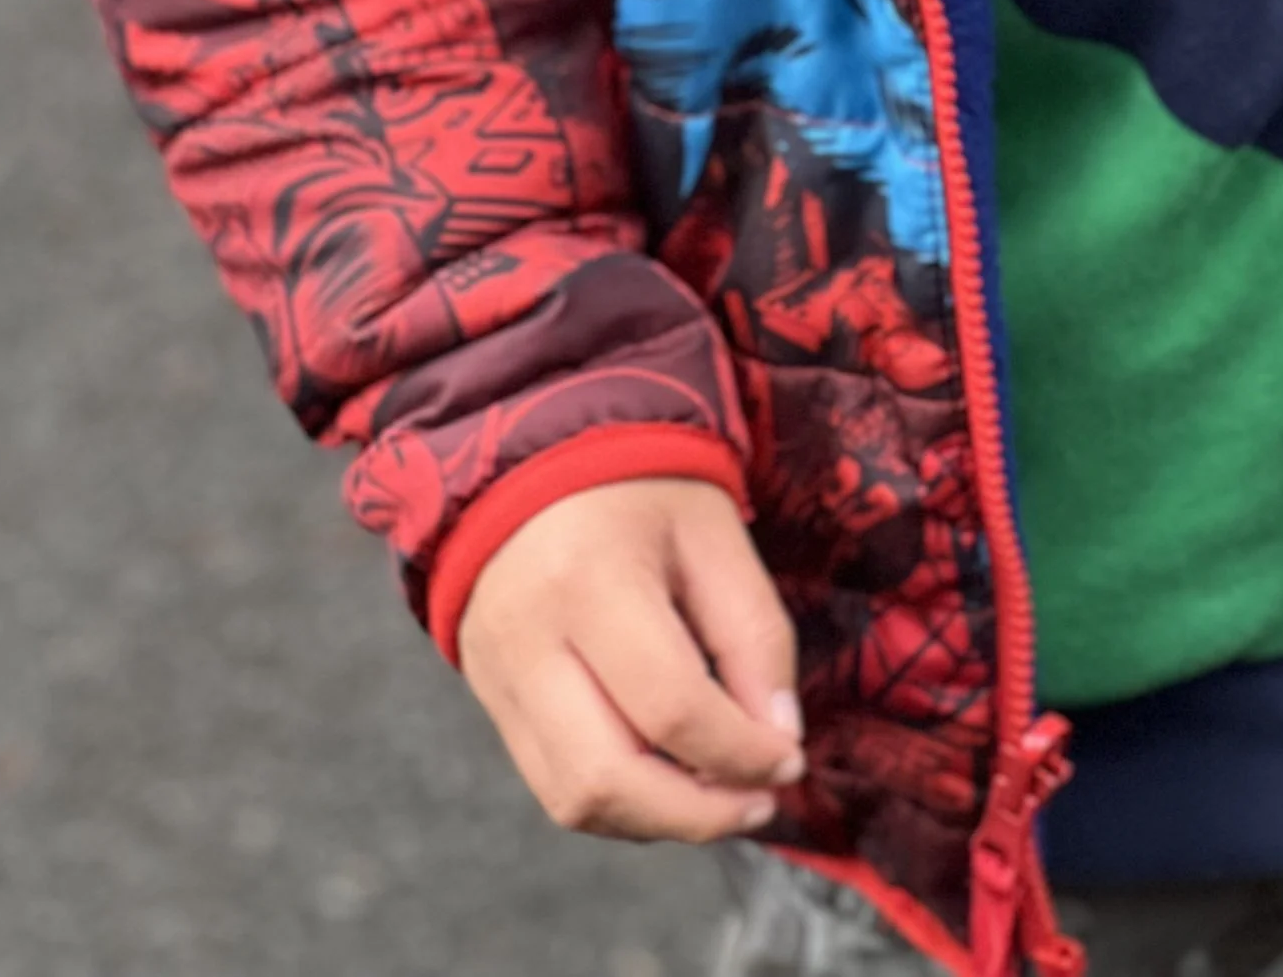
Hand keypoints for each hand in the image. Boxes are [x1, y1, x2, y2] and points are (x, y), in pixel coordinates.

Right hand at [457, 476, 803, 844]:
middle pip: (606, 779)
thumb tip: (778, 741)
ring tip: (720, 798)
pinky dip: (621, 803)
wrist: (531, 461)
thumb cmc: (637, 488)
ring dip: (658, 820)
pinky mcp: (492, 703)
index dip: (742, 752)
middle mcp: (530, 642)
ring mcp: (499, 680)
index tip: (789, 759)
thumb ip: (755, 636)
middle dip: (696, 814)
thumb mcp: (715, 535)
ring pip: (573, 800)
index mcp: (590, 580)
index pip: (671, 707)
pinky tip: (669, 781)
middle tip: (759, 802)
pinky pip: (553, 786)